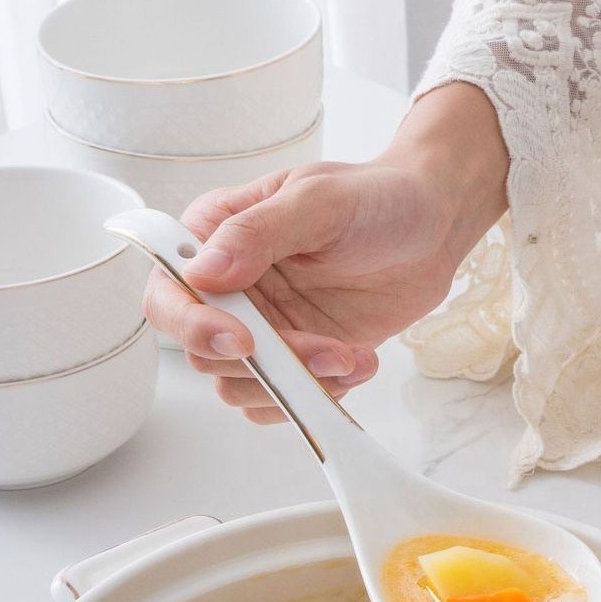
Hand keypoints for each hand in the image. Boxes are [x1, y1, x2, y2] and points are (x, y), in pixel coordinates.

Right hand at [144, 83, 507, 422]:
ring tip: (351, 356)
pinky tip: (358, 363)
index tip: (242, 340)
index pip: (169, 295)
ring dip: (297, 386)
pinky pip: (284, 402)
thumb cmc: (374, 199)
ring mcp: (264, 330)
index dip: (193, 326)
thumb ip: (258, 233)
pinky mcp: (298, 360)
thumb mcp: (317, 201)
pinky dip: (320, 396)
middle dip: (265, 364)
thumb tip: (204, 270)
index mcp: (214, 238)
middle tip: (327, 349)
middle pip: (203, 354)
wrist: (431, 229)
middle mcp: (230, 290)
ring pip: (242, 388)